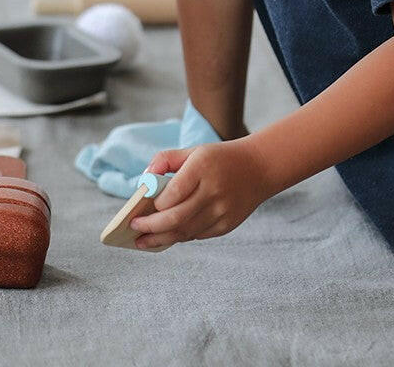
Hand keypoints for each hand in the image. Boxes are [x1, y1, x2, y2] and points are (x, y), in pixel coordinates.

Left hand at [128, 137, 273, 249]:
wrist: (259, 168)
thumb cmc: (218, 159)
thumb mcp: (193, 151)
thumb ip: (165, 160)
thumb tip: (144, 180)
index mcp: (202, 168)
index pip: (173, 193)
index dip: (154, 205)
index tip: (138, 210)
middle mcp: (213, 191)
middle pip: (176, 218)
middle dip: (151, 227)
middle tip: (134, 230)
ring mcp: (222, 210)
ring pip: (186, 232)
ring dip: (161, 239)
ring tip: (143, 241)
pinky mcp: (228, 224)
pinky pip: (198, 235)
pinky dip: (180, 237)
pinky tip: (166, 237)